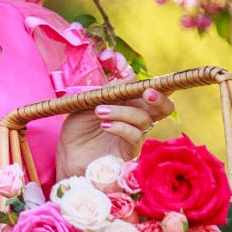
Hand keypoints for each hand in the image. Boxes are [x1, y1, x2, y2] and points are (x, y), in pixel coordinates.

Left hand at [56, 86, 175, 178]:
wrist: (68, 156)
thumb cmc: (78, 129)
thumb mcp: (89, 103)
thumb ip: (110, 90)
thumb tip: (133, 75)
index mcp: (128, 104)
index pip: (151, 93)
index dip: (160, 86)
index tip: (152, 80)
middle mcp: (136, 119)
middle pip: (163, 108)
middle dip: (159, 98)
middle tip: (147, 92)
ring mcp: (134, 136)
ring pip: (144, 119)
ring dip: (123, 112)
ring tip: (99, 111)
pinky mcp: (130, 152)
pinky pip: (135, 136)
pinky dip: (120, 127)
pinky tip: (104, 125)